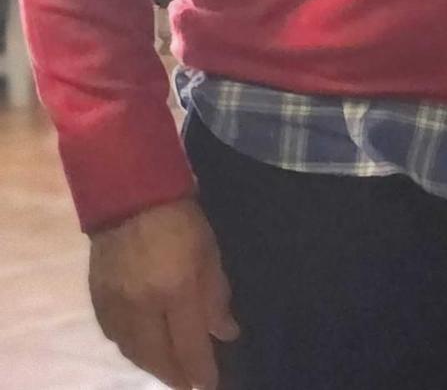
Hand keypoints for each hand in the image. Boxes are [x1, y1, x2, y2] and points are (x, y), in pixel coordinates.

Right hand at [88, 197, 239, 389]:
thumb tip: (226, 334)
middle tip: (187, 384)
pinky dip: (130, 349)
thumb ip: (216, 297)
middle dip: (174, 374)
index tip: (209, 385)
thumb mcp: (210, 255)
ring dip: (151, 365)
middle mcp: (142, 306)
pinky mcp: (98, 299)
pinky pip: (114, 336)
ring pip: (132, 350)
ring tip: (168, 371)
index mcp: (175, 292)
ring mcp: (116, 304)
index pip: (189, 344)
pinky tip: (141, 350)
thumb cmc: (182, 223)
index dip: (200, 370)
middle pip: (157, 355)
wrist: (130, 198)